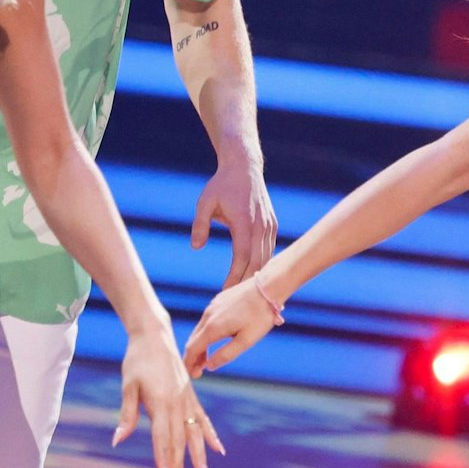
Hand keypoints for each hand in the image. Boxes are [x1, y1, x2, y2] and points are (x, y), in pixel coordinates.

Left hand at [113, 321, 223, 467]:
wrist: (154, 336)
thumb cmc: (137, 360)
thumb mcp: (128, 386)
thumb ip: (127, 415)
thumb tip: (118, 440)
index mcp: (161, 402)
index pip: (163, 437)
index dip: (164, 459)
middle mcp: (178, 403)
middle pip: (180, 440)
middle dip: (181, 466)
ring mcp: (187, 399)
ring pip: (196, 433)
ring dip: (200, 456)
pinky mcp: (191, 396)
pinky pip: (203, 419)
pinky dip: (211, 435)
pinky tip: (218, 450)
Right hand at [183, 276, 280, 376]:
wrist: (269, 286)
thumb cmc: (260, 315)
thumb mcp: (246, 340)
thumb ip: (226, 355)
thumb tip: (209, 366)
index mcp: (213, 328)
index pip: (192, 350)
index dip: (189, 364)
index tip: (193, 376)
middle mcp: (208, 316)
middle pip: (193, 340)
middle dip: (193, 356)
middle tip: (199, 370)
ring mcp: (212, 306)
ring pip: (200, 329)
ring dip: (200, 345)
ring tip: (206, 358)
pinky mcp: (219, 300)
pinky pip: (207, 320)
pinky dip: (206, 332)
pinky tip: (216, 338)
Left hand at [192, 159, 276, 287]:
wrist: (244, 167)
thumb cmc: (221, 185)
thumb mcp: (205, 202)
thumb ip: (199, 225)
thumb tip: (196, 247)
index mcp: (244, 222)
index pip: (242, 257)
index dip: (235, 277)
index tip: (224, 292)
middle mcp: (260, 226)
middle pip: (257, 262)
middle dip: (246, 282)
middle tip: (234, 300)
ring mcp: (269, 226)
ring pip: (266, 258)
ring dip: (256, 276)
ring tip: (244, 293)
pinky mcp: (272, 225)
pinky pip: (269, 250)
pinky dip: (262, 265)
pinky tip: (254, 277)